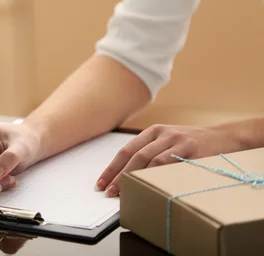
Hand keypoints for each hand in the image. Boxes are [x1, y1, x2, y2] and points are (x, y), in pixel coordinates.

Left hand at [95, 123, 243, 196]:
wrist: (224, 136)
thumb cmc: (191, 143)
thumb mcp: (168, 142)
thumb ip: (150, 153)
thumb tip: (126, 176)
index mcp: (153, 132)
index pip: (126, 150)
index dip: (112, 167)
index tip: (101, 182)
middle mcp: (162, 134)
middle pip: (134, 156)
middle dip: (119, 175)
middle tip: (109, 191)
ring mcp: (176, 141)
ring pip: (150, 161)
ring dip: (134, 177)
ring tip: (125, 192)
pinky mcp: (190, 150)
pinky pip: (170, 164)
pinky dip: (156, 176)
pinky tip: (148, 186)